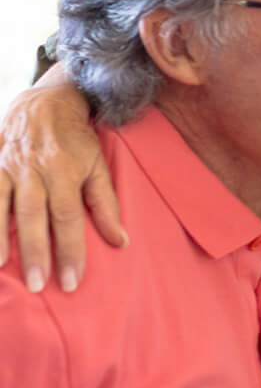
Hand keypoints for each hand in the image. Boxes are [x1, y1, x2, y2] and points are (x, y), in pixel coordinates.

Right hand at [0, 72, 123, 292]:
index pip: (68, 218)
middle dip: (35, 252)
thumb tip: (121, 241)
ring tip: (1, 267)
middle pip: (33, 216)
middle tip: (39, 285)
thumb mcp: (97, 166)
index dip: (70, 250)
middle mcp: (32, 170)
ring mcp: (6, 166)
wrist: (43, 102)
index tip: (71, 280)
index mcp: (64, 171)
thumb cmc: (76, 139)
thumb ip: (106, 204)